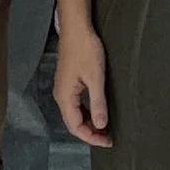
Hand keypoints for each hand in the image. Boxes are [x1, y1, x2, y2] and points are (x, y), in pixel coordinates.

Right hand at [54, 25, 110, 144]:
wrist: (76, 28)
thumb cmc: (85, 50)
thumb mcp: (95, 78)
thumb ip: (98, 103)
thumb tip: (101, 125)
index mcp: (65, 97)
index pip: (76, 127)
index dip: (91, 137)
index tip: (107, 141)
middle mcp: (61, 95)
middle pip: (73, 123)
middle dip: (90, 133)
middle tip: (108, 138)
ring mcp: (63, 89)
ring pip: (74, 114)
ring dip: (89, 123)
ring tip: (105, 128)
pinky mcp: (68, 83)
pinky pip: (75, 105)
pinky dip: (86, 112)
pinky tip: (97, 112)